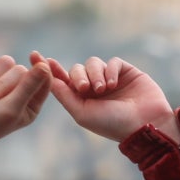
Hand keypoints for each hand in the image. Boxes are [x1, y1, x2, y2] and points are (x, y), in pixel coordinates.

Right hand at [0, 57, 53, 166]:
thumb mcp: (11, 108)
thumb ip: (28, 86)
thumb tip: (44, 65)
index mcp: (31, 104)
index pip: (44, 79)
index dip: (41, 67)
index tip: (34, 56)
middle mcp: (18, 91)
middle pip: (20, 70)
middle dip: (2, 84)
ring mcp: (1, 81)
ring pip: (5, 62)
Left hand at [37, 53, 179, 144]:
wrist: (144, 124)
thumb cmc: (111, 124)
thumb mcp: (81, 113)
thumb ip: (64, 95)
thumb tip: (47, 78)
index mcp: (81, 99)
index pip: (61, 79)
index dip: (49, 68)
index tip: (35, 56)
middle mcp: (93, 87)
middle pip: (76, 69)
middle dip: (78, 76)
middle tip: (85, 89)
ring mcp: (109, 78)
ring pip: (92, 63)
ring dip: (95, 74)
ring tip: (102, 89)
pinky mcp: (125, 71)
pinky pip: (111, 62)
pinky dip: (109, 71)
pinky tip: (112, 84)